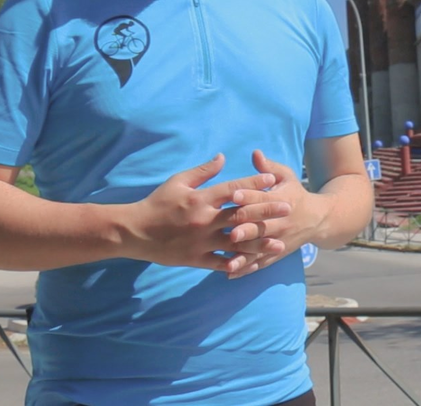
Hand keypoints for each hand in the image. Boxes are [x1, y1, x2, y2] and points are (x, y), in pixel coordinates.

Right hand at [120, 154, 286, 273]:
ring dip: (259, 242)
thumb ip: (203, 171)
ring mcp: (201, 241)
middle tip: (287, 208)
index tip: (272, 179)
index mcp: (201, 199)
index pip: (233, 189)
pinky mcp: (196, 259)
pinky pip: (220, 262)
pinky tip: (254, 264)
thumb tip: (223, 156)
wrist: (134, 231)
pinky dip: (237, 263)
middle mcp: (204, 220)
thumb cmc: (157, 203)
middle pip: (241, 215)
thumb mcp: (178, 181)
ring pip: (236, 243)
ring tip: (278, 243)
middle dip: (266, 212)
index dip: (254, 183)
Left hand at [222, 150, 328, 278]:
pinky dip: (246, 268)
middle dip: (246, 229)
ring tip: (227, 261)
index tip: (233, 194)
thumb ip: (269, 167)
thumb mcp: (286, 176)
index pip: (262, 198)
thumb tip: (254, 153)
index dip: (248, 196)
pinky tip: (229, 273)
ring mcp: (278, 240)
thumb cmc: (295, 193)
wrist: (318, 219)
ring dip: (244, 255)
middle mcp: (280, 222)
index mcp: (281, 200)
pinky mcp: (276, 252)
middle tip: (231, 232)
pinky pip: (260, 262)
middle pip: (260, 226)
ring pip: (259, 248)